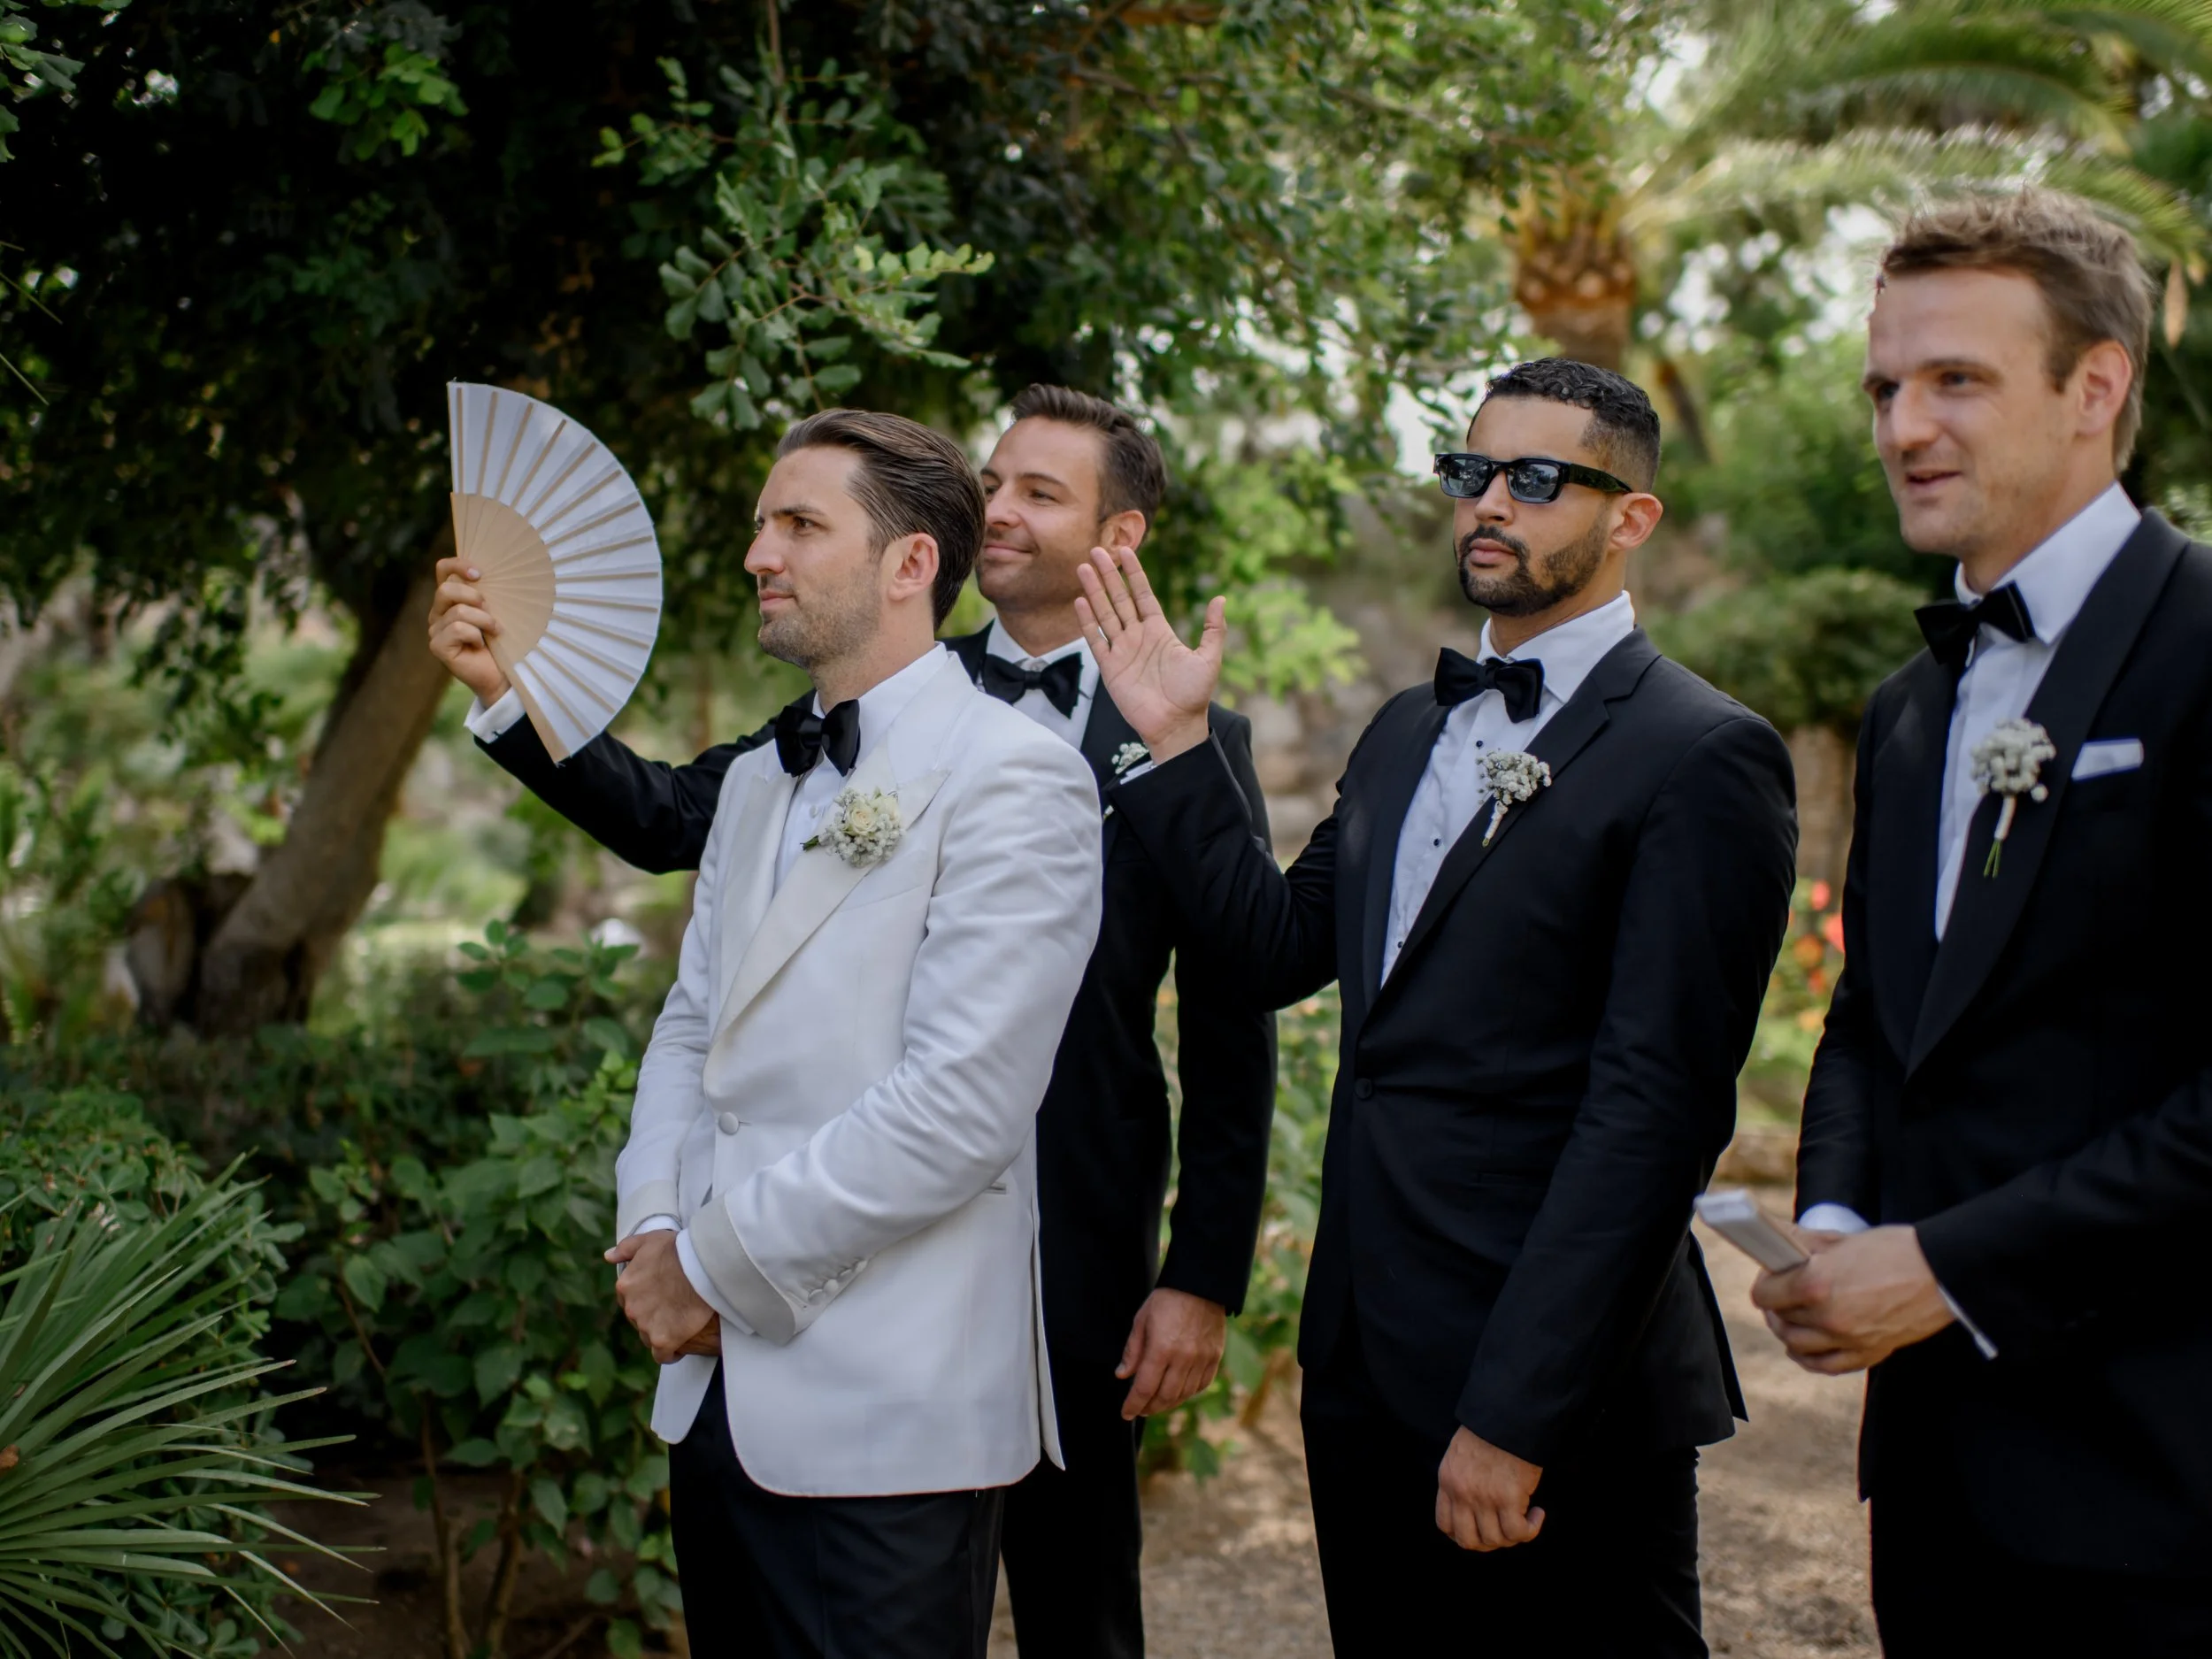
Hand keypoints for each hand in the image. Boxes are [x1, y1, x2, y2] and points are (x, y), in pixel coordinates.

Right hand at [426, 554, 510, 703]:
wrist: (501, 674)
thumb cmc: (500, 641)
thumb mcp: (494, 611)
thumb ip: (485, 594)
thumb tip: (486, 576)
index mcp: (450, 599)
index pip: (443, 569)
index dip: (458, 565)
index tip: (480, 573)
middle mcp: (438, 612)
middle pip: (446, 589)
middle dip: (473, 597)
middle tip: (490, 610)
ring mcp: (435, 629)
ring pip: (458, 612)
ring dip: (484, 621)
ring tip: (494, 632)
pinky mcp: (437, 646)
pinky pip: (458, 629)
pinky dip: (476, 636)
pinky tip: (480, 646)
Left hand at [605, 1231, 717, 1364]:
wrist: (701, 1264)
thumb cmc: (678, 1249)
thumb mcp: (648, 1240)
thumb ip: (626, 1248)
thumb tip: (608, 1257)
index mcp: (625, 1285)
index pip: (629, 1300)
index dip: (646, 1299)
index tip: (661, 1296)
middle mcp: (631, 1308)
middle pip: (639, 1320)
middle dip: (653, 1316)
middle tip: (674, 1309)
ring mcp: (646, 1325)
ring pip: (650, 1336)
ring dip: (662, 1332)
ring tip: (681, 1325)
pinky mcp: (663, 1340)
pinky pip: (663, 1355)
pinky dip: (670, 1353)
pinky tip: (680, 1347)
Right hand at [1073, 546, 1223, 761]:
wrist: (1176, 725)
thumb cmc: (1194, 695)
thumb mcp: (1209, 658)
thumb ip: (1214, 629)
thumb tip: (1220, 599)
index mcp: (1159, 630)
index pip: (1143, 594)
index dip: (1134, 573)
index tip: (1125, 550)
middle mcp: (1138, 636)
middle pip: (1119, 598)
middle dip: (1109, 575)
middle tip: (1097, 549)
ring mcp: (1122, 651)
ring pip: (1105, 614)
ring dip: (1094, 591)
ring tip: (1084, 568)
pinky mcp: (1110, 668)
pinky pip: (1096, 640)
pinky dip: (1087, 622)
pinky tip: (1080, 602)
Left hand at [1115, 1288, 1227, 1419]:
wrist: (1200, 1285)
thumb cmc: (1166, 1300)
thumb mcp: (1141, 1320)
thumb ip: (1132, 1351)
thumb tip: (1122, 1376)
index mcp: (1161, 1349)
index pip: (1145, 1388)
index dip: (1133, 1405)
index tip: (1125, 1413)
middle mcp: (1183, 1358)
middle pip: (1165, 1396)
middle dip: (1149, 1408)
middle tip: (1140, 1410)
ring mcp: (1202, 1359)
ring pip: (1184, 1394)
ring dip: (1168, 1404)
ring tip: (1156, 1404)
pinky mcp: (1215, 1357)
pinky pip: (1201, 1385)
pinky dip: (1188, 1394)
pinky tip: (1178, 1393)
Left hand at [1436, 1428, 1544, 1551]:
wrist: (1510, 1414)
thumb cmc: (1491, 1430)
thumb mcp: (1461, 1454)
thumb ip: (1462, 1481)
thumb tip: (1476, 1509)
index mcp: (1447, 1480)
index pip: (1445, 1524)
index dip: (1464, 1535)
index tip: (1481, 1532)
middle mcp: (1461, 1493)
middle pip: (1468, 1540)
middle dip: (1488, 1543)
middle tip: (1505, 1532)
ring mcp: (1483, 1497)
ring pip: (1495, 1540)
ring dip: (1513, 1537)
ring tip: (1526, 1519)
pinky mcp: (1508, 1497)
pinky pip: (1517, 1532)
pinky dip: (1530, 1530)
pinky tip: (1536, 1514)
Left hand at [1751, 1223, 1953, 1374]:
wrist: (1942, 1273)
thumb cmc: (1894, 1250)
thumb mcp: (1840, 1239)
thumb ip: (1801, 1244)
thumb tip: (1774, 1242)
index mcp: (1816, 1285)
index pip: (1765, 1295)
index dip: (1764, 1283)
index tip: (1769, 1276)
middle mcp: (1828, 1318)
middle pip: (1779, 1319)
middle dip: (1777, 1303)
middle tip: (1782, 1291)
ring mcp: (1848, 1341)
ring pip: (1796, 1346)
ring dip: (1788, 1330)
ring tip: (1790, 1316)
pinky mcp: (1868, 1354)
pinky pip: (1825, 1366)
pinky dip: (1809, 1357)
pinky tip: (1804, 1346)